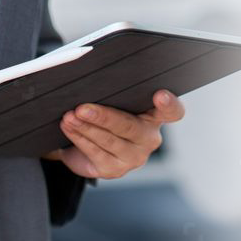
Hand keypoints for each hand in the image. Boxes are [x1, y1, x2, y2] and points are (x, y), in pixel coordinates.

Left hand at [41, 89, 184, 178]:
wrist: (85, 140)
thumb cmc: (102, 107)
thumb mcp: (109, 96)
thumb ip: (110, 86)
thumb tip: (90, 71)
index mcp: (154, 115)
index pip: (172, 111)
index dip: (169, 104)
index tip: (160, 94)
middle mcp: (148, 137)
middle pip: (130, 127)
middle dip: (103, 116)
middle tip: (82, 107)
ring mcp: (133, 156)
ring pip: (109, 140)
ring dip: (85, 127)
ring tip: (68, 116)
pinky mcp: (114, 169)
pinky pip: (96, 153)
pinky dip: (79, 137)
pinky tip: (68, 127)